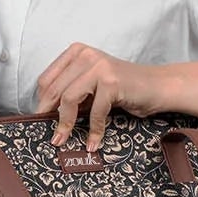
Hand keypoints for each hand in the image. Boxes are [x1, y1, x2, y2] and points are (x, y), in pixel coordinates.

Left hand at [34, 43, 165, 148]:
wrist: (156, 86)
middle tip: (52, 137)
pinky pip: (94, 111)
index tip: (41, 121)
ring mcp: (99, 66)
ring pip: (69, 99)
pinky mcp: (111, 81)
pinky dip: (93, 131)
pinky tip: (93, 143)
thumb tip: (45, 115)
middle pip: (54, 90)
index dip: (41, 102)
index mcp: (76, 53)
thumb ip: (71, 93)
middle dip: (49, 116)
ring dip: (65, 124)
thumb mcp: (90, 86)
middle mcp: (85, 55)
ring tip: (63, 140)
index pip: (46, 79)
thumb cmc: (122, 89)